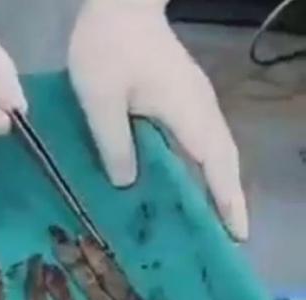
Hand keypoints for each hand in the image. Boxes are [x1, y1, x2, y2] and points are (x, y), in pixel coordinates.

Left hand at [68, 0, 248, 239]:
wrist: (118, 3)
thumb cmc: (108, 48)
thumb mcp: (100, 99)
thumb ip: (113, 143)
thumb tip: (127, 185)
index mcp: (186, 111)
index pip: (214, 164)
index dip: (225, 200)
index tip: (236, 234)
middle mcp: (199, 108)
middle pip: (222, 160)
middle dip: (226, 199)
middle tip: (225, 238)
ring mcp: (192, 100)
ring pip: (211, 149)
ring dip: (213, 183)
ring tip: (204, 220)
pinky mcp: (179, 95)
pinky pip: (196, 138)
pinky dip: (196, 165)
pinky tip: (177, 181)